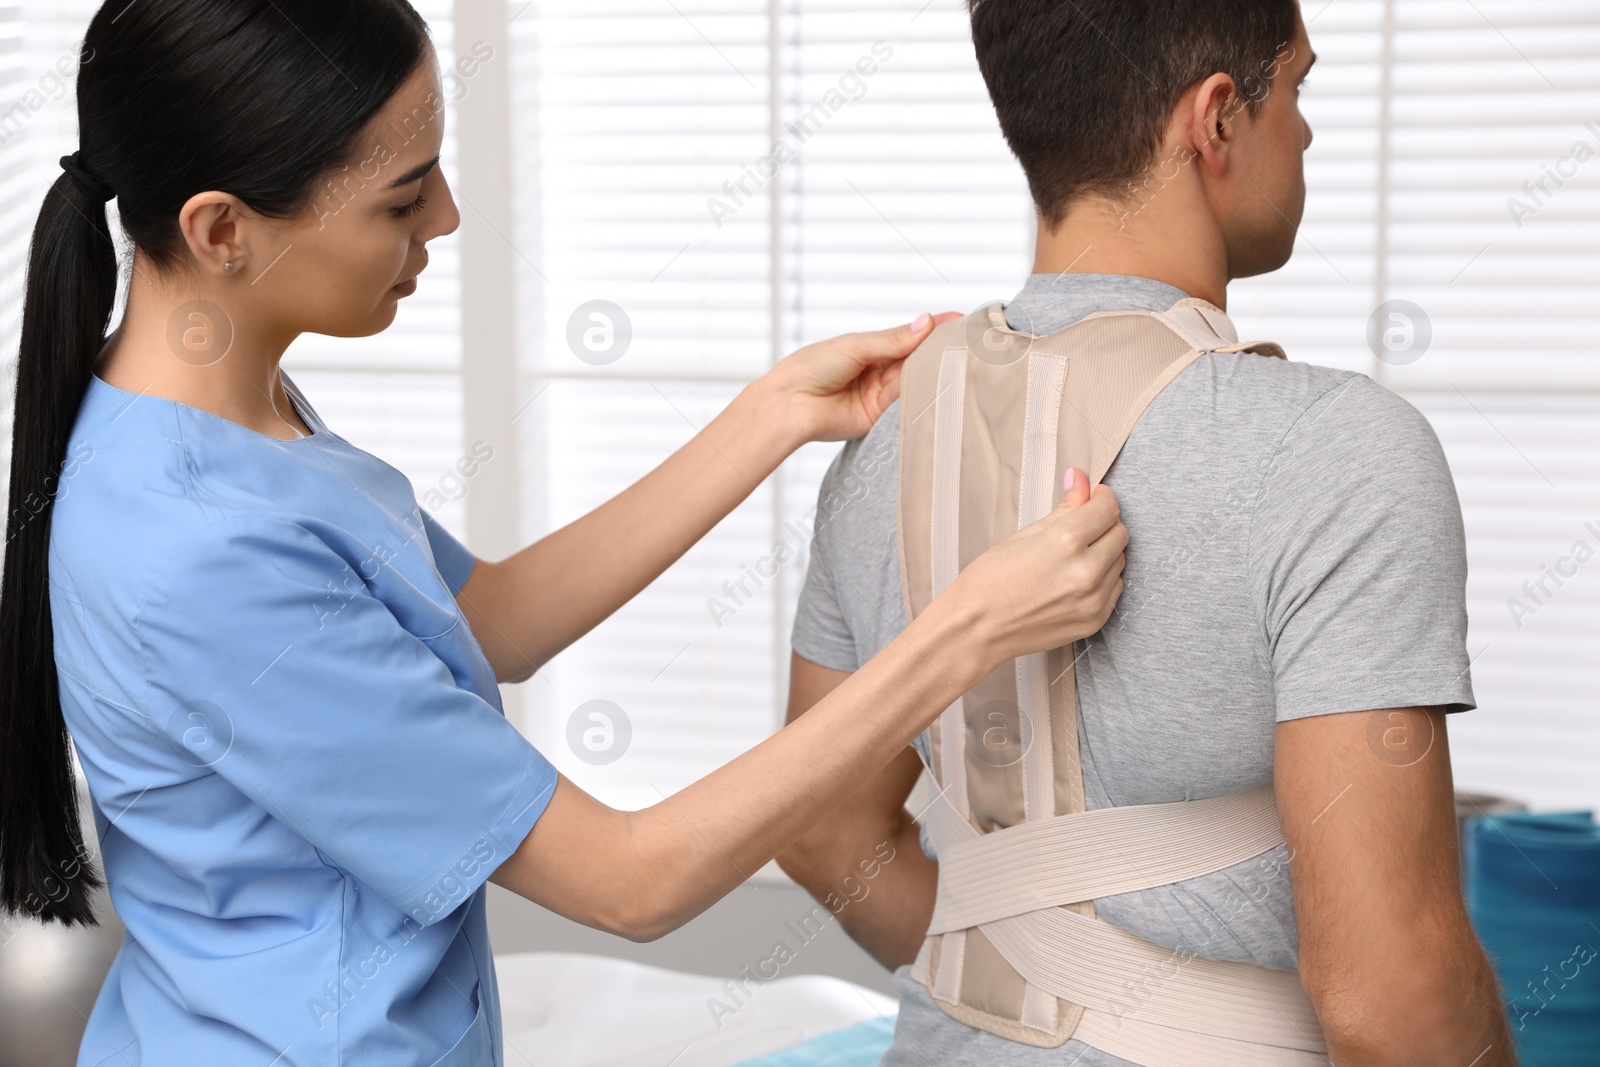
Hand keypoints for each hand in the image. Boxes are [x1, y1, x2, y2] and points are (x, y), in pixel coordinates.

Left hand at [756, 312, 961, 443]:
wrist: (789, 404)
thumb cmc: (811, 368)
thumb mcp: (856, 346)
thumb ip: (893, 340)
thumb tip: (927, 322)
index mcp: (871, 348)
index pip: (910, 336)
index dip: (934, 328)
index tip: (961, 320)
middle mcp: (878, 370)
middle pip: (916, 359)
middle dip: (939, 349)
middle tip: (966, 340)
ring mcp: (880, 394)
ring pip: (913, 379)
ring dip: (932, 370)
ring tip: (956, 358)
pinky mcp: (879, 417)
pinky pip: (904, 403)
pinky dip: (920, 392)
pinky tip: (936, 382)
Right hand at [946, 469, 1126, 665]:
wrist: (976, 629)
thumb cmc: (989, 582)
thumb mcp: (1024, 536)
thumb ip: (1063, 509)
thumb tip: (1080, 480)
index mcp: (1065, 543)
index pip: (1107, 508)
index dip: (1101, 497)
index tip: (1093, 498)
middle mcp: (1085, 572)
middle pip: (1120, 533)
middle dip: (1104, 524)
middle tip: (1080, 527)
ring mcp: (1093, 599)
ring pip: (1120, 561)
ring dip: (1104, 552)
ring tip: (1072, 558)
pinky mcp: (1095, 620)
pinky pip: (1114, 588)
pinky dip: (1102, 579)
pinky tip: (1075, 579)